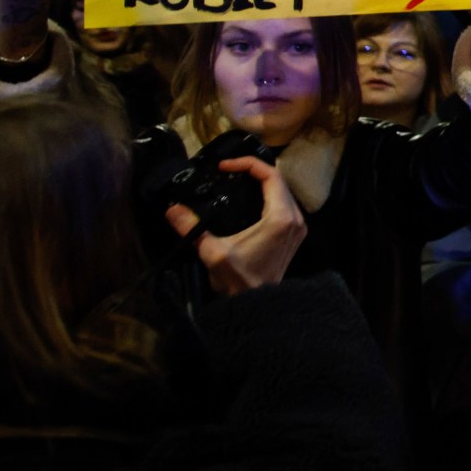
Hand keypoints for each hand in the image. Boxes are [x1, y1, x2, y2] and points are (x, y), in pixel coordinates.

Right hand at [166, 157, 306, 295]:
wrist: (257, 306)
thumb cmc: (239, 281)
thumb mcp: (212, 253)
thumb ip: (192, 228)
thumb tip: (172, 209)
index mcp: (281, 217)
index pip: (270, 175)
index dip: (247, 164)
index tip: (225, 166)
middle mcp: (295, 218)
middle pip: (278, 180)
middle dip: (253, 170)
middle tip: (228, 170)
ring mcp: (297, 227)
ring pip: (282, 191)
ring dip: (262, 182)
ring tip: (236, 179)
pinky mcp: (293, 234)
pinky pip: (284, 204)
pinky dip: (268, 195)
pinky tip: (248, 198)